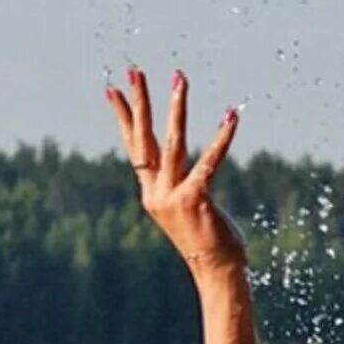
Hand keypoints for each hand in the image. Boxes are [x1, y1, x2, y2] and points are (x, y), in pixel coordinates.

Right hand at [105, 68, 244, 273]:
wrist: (216, 273)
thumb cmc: (209, 243)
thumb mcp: (187, 211)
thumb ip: (181, 187)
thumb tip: (186, 170)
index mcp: (151, 194)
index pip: (134, 148)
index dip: (125, 118)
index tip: (113, 90)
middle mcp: (156, 193)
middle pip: (144, 139)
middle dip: (140, 102)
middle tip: (135, 70)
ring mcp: (173, 197)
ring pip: (172, 143)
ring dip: (176, 108)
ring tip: (179, 78)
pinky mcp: (195, 200)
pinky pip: (209, 162)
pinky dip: (222, 138)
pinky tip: (231, 117)